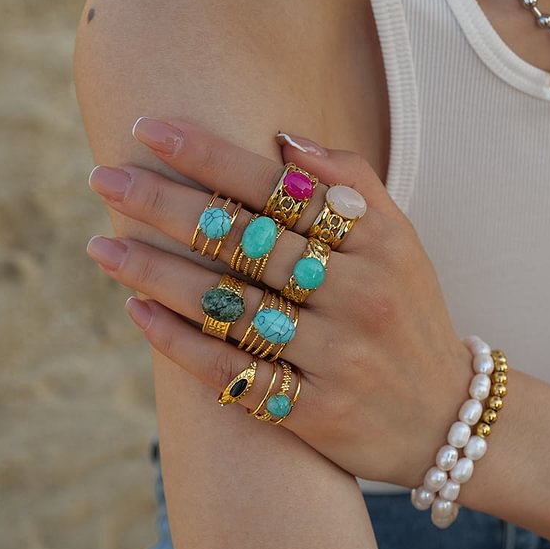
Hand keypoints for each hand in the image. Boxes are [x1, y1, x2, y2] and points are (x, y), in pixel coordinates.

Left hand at [86, 118, 471, 487]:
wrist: (446, 417)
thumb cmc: (410, 316)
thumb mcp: (402, 243)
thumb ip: (352, 184)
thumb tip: (283, 138)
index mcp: (379, 246)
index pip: (282, 189)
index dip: (211, 156)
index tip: (147, 130)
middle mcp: (358, 298)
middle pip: (247, 242)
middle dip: (166, 206)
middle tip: (103, 179)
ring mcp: (336, 360)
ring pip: (229, 309)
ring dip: (156, 274)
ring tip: (103, 246)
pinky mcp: (313, 414)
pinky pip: (233, 375)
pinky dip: (180, 345)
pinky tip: (137, 314)